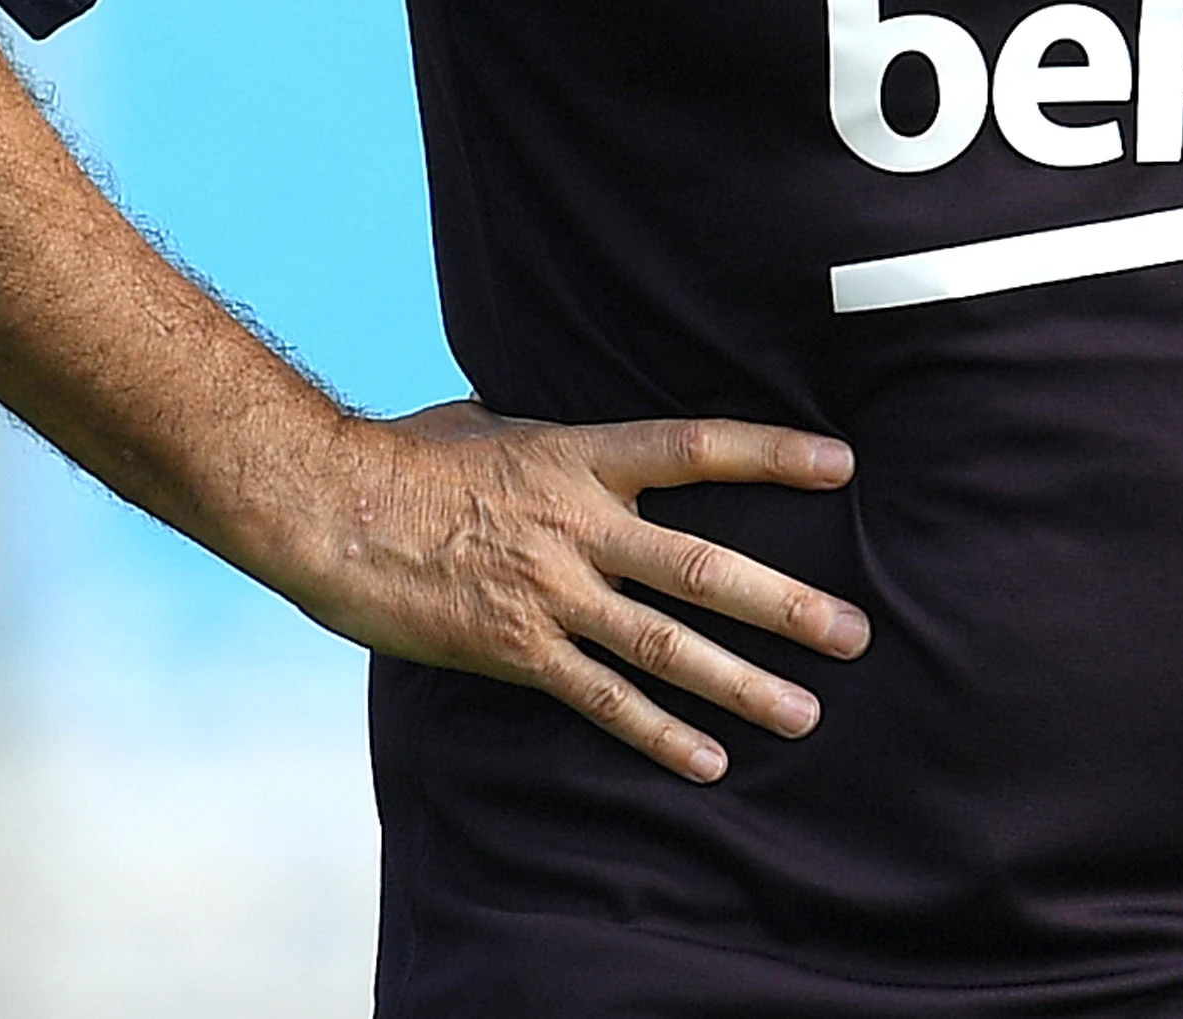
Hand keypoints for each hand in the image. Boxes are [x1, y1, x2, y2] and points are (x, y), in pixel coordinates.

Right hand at [265, 401, 868, 782]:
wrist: (326, 508)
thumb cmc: (402, 455)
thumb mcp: (488, 420)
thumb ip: (547, 429)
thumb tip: (567, 421)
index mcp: (578, 454)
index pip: (695, 447)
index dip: (772, 454)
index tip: (841, 466)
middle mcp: (578, 524)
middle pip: (704, 567)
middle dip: (786, 604)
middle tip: (855, 632)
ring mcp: (549, 592)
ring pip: (666, 644)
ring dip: (744, 682)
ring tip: (807, 712)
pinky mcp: (516, 650)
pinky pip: (602, 700)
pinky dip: (661, 734)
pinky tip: (711, 761)